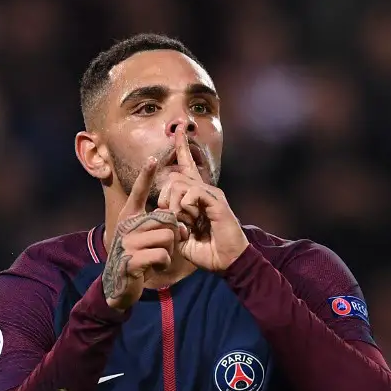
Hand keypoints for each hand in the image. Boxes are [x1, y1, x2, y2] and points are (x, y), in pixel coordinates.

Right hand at [103, 158, 179, 311]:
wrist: (119, 285)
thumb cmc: (136, 258)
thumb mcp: (143, 237)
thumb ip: (157, 226)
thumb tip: (178, 224)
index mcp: (128, 217)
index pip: (138, 192)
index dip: (145, 175)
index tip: (152, 158)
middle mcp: (126, 225)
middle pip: (165, 220)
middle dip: (173, 235)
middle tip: (166, 247)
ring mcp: (127, 242)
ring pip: (167, 237)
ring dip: (169, 251)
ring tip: (158, 258)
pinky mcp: (132, 259)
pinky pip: (162, 254)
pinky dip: (164, 262)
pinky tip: (154, 267)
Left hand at [157, 129, 248, 271]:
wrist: (226, 261)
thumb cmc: (205, 250)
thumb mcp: (181, 235)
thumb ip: (171, 221)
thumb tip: (164, 211)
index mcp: (195, 196)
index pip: (186, 165)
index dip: (181, 146)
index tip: (179, 129)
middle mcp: (204, 190)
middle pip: (175, 176)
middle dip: (166, 197)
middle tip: (172, 217)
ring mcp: (211, 194)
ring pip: (181, 183)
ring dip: (175, 204)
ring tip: (183, 221)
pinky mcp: (217, 201)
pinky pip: (193, 192)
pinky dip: (186, 206)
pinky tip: (191, 218)